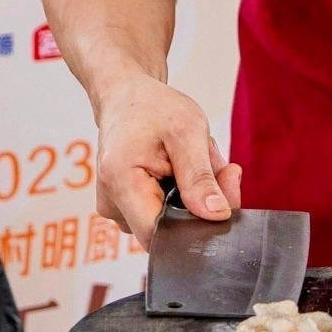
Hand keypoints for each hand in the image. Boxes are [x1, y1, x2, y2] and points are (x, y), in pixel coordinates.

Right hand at [90, 74, 241, 244]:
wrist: (125, 96)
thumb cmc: (151, 107)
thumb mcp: (187, 132)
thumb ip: (201, 177)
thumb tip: (216, 215)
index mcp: (120, 181)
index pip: (160, 235)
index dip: (196, 224)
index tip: (221, 194)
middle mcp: (110, 202)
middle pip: (167, 230)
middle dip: (199, 204)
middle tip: (216, 167)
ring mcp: (115, 208)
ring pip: (167, 223)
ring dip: (190, 198)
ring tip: (189, 162)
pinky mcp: (123, 208)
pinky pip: (160, 215)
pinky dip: (178, 196)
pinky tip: (178, 170)